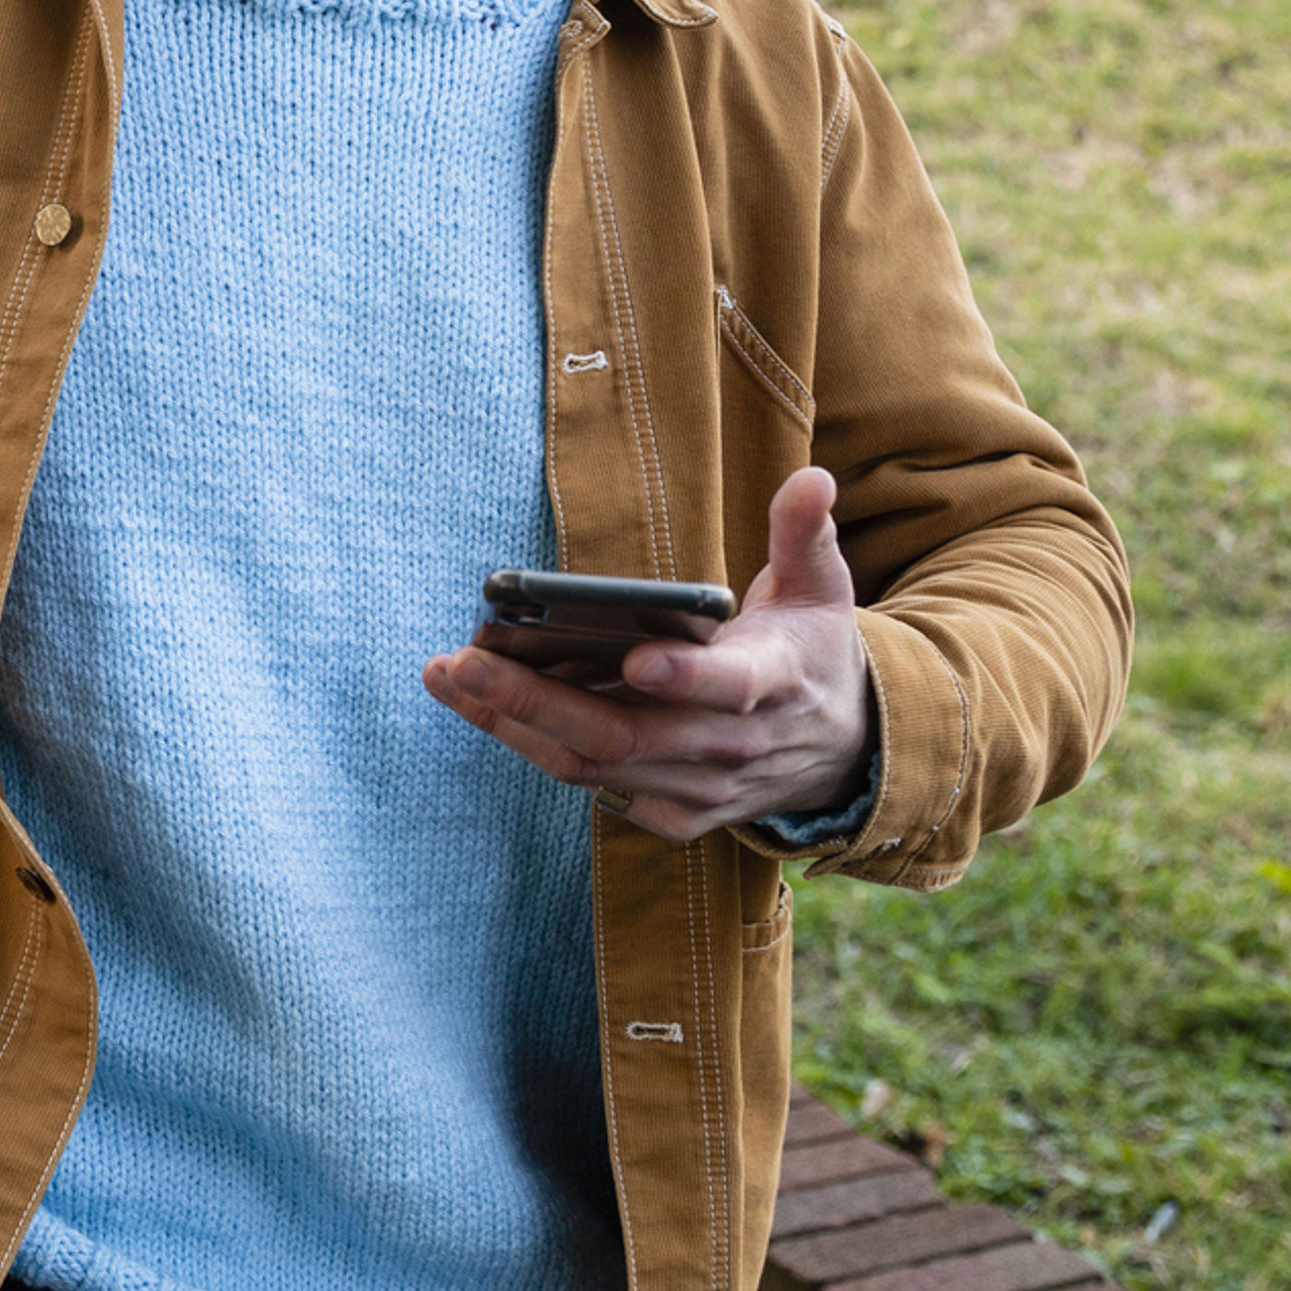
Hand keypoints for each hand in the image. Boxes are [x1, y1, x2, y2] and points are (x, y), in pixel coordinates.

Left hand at [424, 467, 870, 842]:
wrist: (842, 753)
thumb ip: (804, 533)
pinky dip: (534, 746)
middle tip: (465, 660)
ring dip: (513, 723)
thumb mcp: (821, 589)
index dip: (685, 677)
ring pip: (592, 764)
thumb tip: (812, 477)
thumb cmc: (812, 654)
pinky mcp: (673, 813)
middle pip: (626, 734)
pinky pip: (590, 784)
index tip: (634, 658)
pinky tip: (484, 707)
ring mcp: (699, 788)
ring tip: (447, 676)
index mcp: (774, 683)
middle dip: (538, 700)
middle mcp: (731, 748)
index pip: (730, 688)